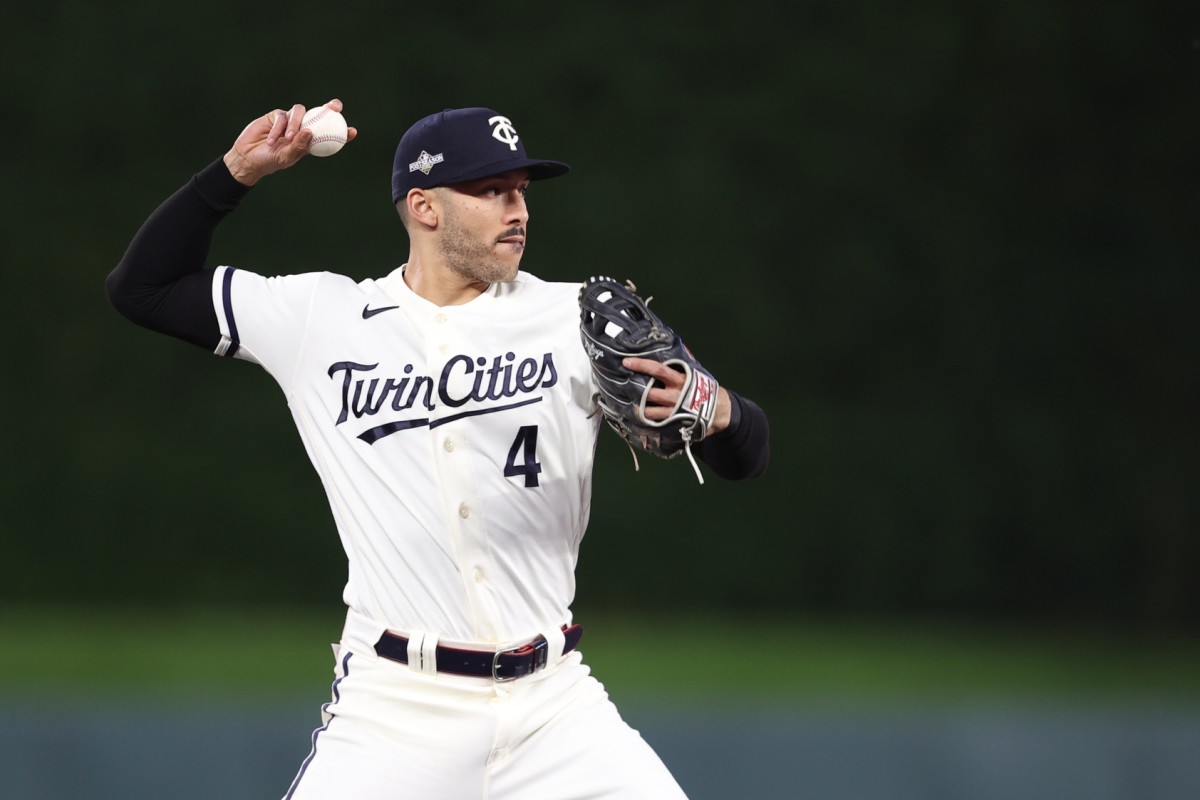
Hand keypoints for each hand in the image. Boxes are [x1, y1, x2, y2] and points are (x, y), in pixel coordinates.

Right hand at [222, 98, 356, 185]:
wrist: (248, 157)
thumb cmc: (270, 161)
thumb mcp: (286, 157)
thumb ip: (298, 146)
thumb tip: (310, 132)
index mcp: (310, 141)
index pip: (328, 134)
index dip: (342, 132)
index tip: (352, 131)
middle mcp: (302, 128)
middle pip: (319, 114)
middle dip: (329, 108)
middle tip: (335, 108)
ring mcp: (290, 120)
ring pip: (299, 112)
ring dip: (295, 124)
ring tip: (287, 138)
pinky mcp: (276, 116)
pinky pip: (282, 116)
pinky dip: (277, 129)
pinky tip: (271, 140)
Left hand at [623, 357, 731, 434]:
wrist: (721, 411)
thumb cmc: (705, 390)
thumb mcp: (695, 375)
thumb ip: (679, 369)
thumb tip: (665, 356)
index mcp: (680, 380)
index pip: (657, 370)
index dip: (641, 365)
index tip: (626, 362)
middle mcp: (675, 396)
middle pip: (649, 392)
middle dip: (634, 389)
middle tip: (622, 386)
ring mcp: (673, 412)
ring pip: (649, 410)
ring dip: (637, 407)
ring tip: (627, 403)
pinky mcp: (674, 424)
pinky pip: (655, 423)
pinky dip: (646, 420)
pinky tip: (637, 417)